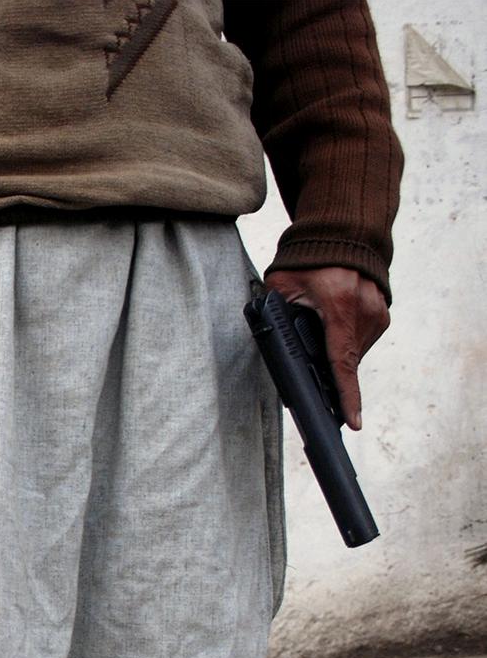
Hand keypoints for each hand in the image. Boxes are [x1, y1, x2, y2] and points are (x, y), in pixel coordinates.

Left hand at [265, 267, 389, 430]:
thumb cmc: (305, 260)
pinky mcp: (381, 314)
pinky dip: (344, 345)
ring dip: (334, 357)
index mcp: (339, 305)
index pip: (343, 360)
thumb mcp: (281, 286)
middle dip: (327, 375)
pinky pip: (360, 342)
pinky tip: (328, 336)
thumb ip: (277, 314)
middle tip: (308, 377)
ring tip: (315, 340)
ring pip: (353, 354)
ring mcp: (378, 312)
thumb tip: (275, 347)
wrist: (340, 235)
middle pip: (345, 361)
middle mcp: (365, 310)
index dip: (347, 395)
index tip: (353, 422)